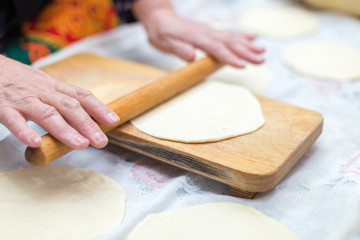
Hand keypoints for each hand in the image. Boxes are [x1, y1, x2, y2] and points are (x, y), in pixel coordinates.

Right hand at [0, 56, 119, 148]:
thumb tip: (85, 116)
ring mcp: (23, 99)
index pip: (81, 95)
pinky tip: (36, 143)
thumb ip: (61, 98)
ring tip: (81, 144)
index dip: (99, 108)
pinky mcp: (2, 107)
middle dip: (87, 124)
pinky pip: (13, 120)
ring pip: (47, 114)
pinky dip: (24, 131)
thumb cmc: (17, 79)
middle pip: (69, 106)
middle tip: (101, 141)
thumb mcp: (43, 84)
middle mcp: (42, 91)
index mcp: (53, 86)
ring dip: (65, 130)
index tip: (114, 121)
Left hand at [134, 6, 263, 67]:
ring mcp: (210, 30)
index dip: (229, 57)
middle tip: (261, 60)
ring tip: (262, 51)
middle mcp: (206, 32)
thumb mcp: (164, 42)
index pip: (215, 48)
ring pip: (232, 38)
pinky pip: (229, 33)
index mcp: (196, 36)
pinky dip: (242, 36)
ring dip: (248, 45)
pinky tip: (253, 38)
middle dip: (246, 52)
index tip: (242, 65)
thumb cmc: (161, 33)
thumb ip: (178, 48)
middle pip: (229, 43)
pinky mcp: (211, 31)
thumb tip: (190, 56)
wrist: (161, 18)